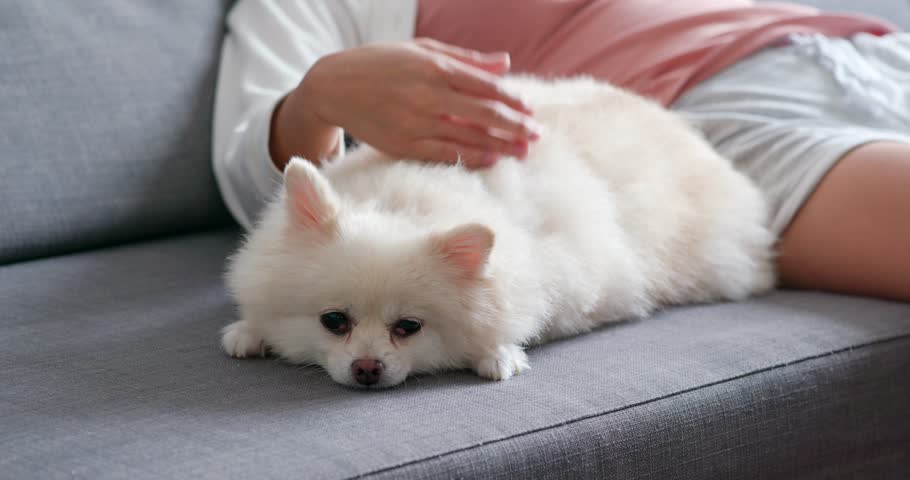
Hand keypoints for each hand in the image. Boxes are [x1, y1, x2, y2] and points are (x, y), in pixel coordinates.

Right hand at [276, 38, 540, 168]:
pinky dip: (471, 158)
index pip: (485, 86)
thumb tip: (506, 63)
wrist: (333, 86)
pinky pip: (445, 154)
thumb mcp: (421, 50)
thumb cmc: (381, 63)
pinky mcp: (404, 144)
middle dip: (514, 126)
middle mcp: (428, 94)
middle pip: (483, 114)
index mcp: (434, 66)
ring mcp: (416, 122)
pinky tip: (490, 160)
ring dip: (499, 147)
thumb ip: (466, 59)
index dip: (512, 100)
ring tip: (521, 152)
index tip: (530, 110)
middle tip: (535, 135)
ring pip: (468, 138)